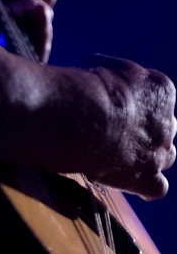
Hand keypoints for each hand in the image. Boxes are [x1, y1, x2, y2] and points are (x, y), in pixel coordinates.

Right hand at [88, 55, 176, 199]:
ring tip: (122, 154)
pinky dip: (145, 186)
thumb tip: (93, 66)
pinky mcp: (147, 178)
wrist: (86, 117)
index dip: (137, 103)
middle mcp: (167, 122)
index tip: (118, 105)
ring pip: (167, 156)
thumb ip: (109, 72)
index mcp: (161, 90)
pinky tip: (128, 180)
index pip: (156, 97)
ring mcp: (159, 152)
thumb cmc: (88, 87)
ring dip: (149, 155)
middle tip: (120, 129)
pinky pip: (156, 187)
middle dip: (148, 129)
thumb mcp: (102, 66)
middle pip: (166, 128)